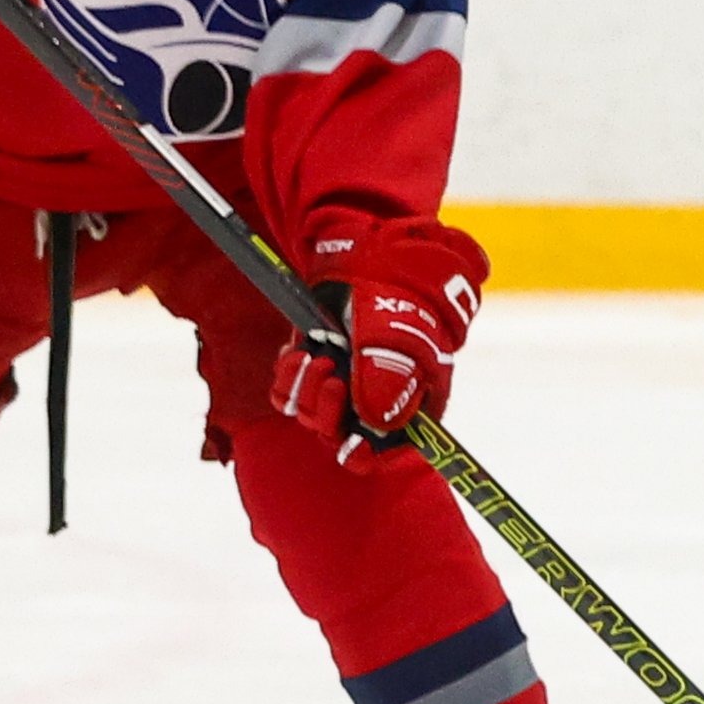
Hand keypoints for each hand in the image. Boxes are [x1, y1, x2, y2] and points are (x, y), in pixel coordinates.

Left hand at [270, 218, 489, 461]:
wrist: (368, 250)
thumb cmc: (397, 290)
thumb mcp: (396, 333)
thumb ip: (388, 382)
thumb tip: (374, 429)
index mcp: (414, 398)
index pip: (394, 448)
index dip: (371, 453)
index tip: (352, 445)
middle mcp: (378, 397)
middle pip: (346, 438)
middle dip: (330, 413)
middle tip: (331, 376)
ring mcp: (345, 382)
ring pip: (313, 418)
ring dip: (306, 392)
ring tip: (315, 356)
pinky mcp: (315, 365)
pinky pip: (289, 395)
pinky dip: (288, 379)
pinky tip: (297, 354)